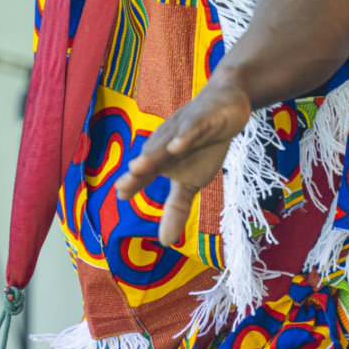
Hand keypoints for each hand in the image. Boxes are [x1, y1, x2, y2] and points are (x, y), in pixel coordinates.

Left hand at [115, 77, 253, 246]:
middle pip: (150, 159)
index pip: (145, 174)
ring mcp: (184, 130)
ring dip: (153, 155)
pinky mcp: (204, 119)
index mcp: (163, 159)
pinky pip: (192, 129)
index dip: (133, 183)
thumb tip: (165, 243)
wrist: (227, 105)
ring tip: (138, 167)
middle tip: (123, 186)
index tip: (120, 195)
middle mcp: (168, 144)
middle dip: (137, 172)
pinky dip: (185, 137)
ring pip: (167, 143)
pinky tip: (177, 146)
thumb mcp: (193, 181)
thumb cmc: (203, 145)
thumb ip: (176, 209)